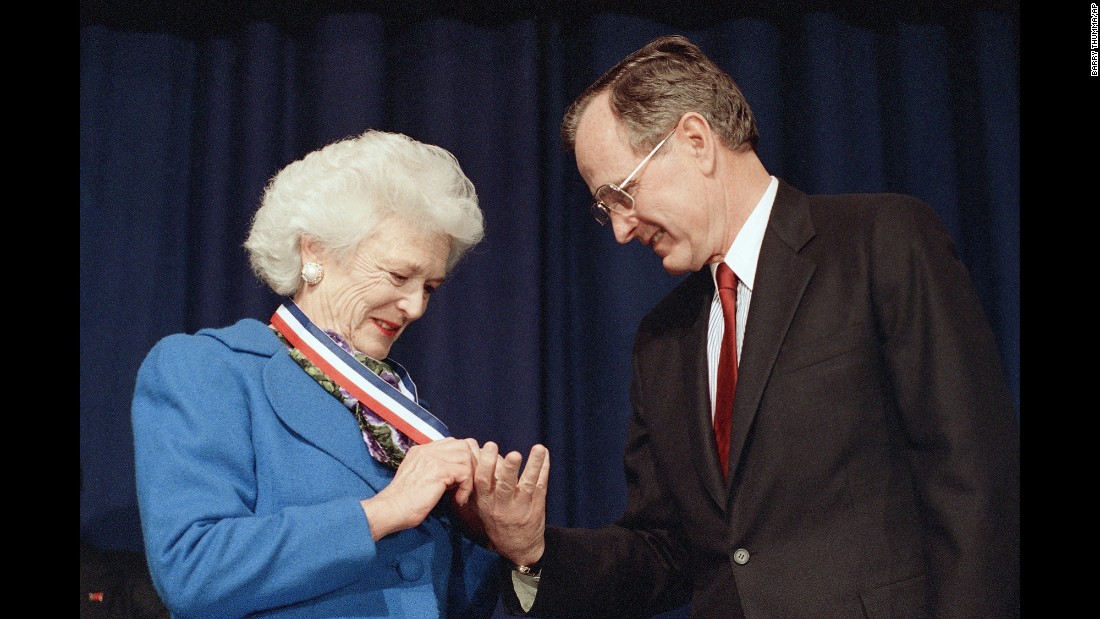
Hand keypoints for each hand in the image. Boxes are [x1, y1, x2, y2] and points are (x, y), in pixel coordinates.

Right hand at [360, 437, 477, 539]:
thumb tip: (455, 472)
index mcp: (421, 450)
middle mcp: (427, 450)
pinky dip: (466, 488)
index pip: (452, 443)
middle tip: (467, 485)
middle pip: (463, 445)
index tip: (462, 479)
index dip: (463, 459)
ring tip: (462, 493)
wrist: (390, 510)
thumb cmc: (404, 502)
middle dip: (471, 465)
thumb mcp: (418, 478)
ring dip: (469, 477)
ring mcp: (432, 458)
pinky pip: (465, 473)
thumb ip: (433, 470)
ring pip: (467, 457)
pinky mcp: (438, 469)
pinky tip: (458, 500)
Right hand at [472, 441, 549, 566]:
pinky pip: (541, 485)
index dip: (486, 464)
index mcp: (485, 502)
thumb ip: (478, 483)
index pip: (483, 482)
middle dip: (509, 469)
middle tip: (513, 455)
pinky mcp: (536, 507)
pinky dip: (543, 469)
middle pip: (505, 485)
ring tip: (538, 449)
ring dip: (534, 465)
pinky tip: (545, 455)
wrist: (516, 547)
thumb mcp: (480, 506)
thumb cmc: (495, 520)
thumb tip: (474, 452)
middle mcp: (502, 505)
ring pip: (528, 484)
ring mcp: (521, 507)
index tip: (489, 445)